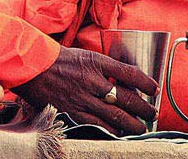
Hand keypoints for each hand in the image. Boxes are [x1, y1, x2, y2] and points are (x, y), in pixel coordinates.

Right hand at [12, 45, 157, 135]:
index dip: (146, 83)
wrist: (33, 67)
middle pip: (126, 97)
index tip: (154, 89)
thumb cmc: (59, 59)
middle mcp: (91, 80)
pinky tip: (120, 132)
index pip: (128, 73)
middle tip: (153, 113)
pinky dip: (112, 130)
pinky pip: (98, 124)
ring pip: (115, 115)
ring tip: (141, 127)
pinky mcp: (73, 112)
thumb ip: (104, 67)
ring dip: (132, 123)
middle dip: (143, 107)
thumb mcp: (85, 55)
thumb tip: (125, 80)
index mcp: (95, 61)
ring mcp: (82, 98)